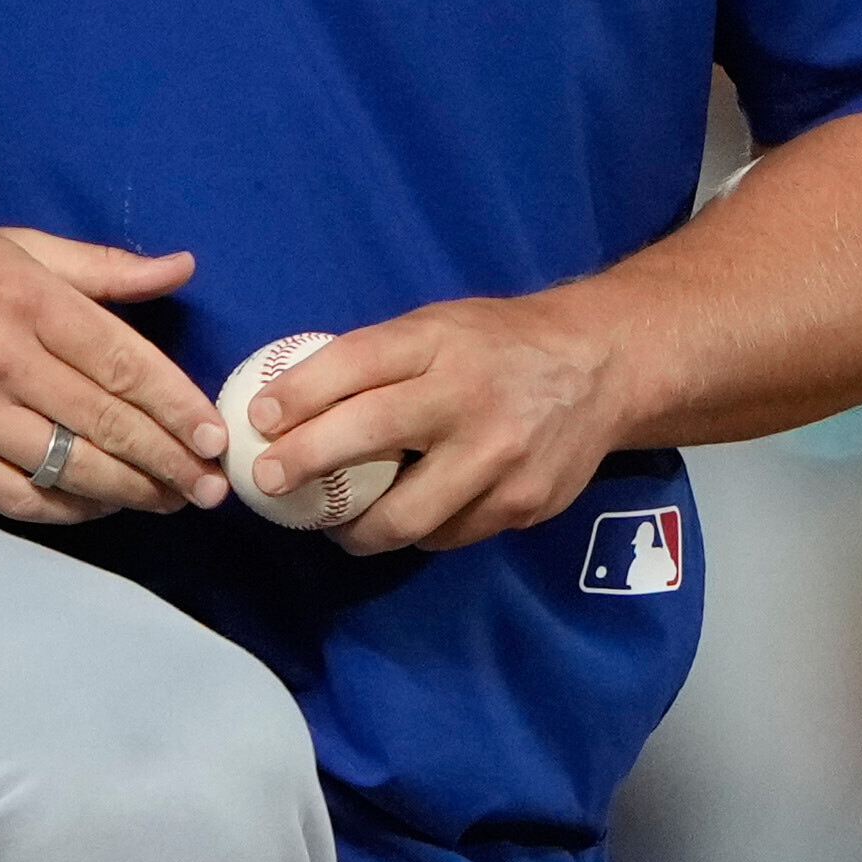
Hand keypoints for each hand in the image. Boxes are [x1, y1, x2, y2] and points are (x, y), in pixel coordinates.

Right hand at [0, 224, 219, 524]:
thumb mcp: (14, 247)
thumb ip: (101, 268)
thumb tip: (181, 268)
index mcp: (23, 298)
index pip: (121, 362)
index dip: (176, 406)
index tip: (214, 436)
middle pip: (104, 423)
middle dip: (169, 462)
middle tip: (211, 486)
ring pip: (66, 469)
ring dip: (129, 492)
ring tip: (170, 501)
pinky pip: (17, 498)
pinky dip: (68, 511)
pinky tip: (101, 508)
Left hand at [239, 291, 639, 557]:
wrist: (603, 368)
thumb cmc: (500, 345)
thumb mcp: (439, 327)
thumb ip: (378, 360)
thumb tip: (291, 399)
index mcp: (442, 343)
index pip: (354, 365)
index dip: (297, 395)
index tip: (258, 419)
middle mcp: (470, 399)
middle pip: (369, 437)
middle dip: (306, 464)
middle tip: (271, 481)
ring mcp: (500, 458)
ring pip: (405, 515)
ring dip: (356, 528)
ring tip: (333, 523)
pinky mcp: (522, 504)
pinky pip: (446, 535)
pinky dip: (415, 532)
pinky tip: (401, 520)